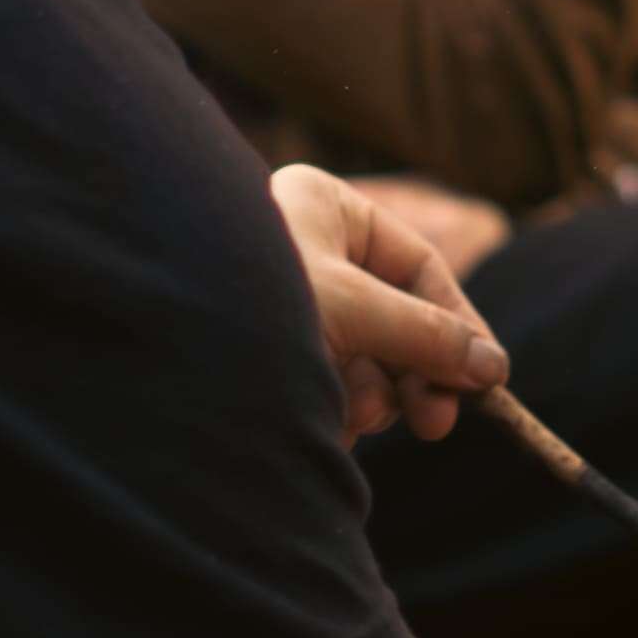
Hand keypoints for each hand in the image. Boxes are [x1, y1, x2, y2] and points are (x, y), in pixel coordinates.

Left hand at [271, 161, 505, 440]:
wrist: (144, 341)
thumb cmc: (245, 301)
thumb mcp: (353, 310)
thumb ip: (426, 335)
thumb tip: (494, 367)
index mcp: (328, 210)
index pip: (419, 266)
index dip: (457, 324)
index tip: (485, 381)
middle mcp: (308, 252)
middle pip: (397, 317)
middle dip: (415, 373)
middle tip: (434, 424)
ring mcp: (285, 305)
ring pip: (363, 359)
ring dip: (370, 396)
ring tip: (350, 413)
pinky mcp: (263, 356)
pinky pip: (323, 387)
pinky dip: (333, 412)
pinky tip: (319, 426)